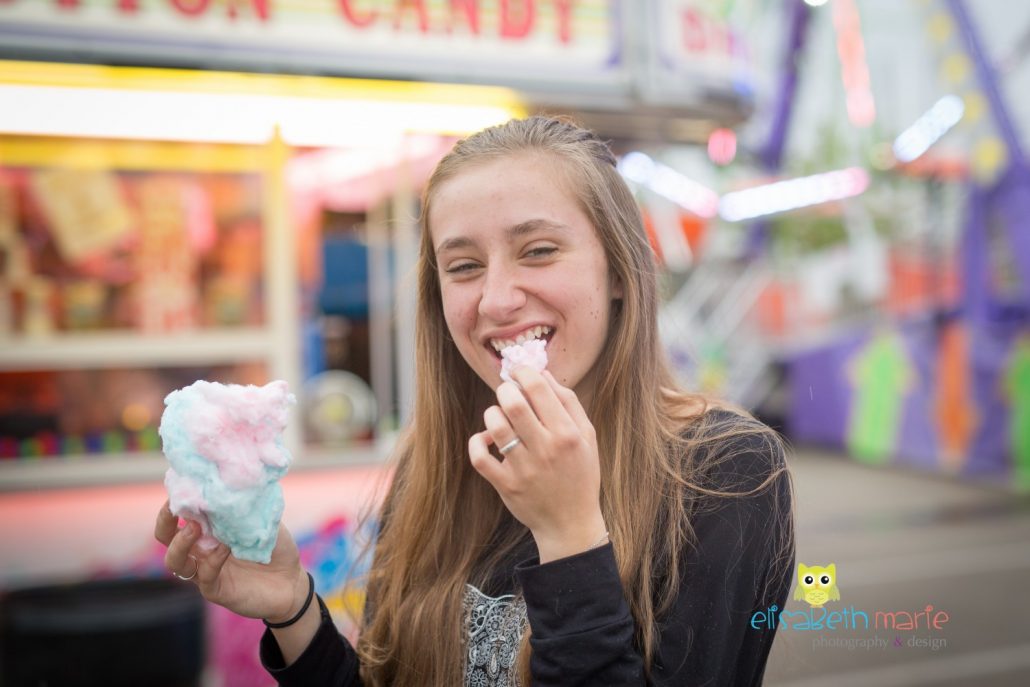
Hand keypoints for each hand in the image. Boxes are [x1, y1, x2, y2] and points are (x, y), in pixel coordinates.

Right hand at [154, 501, 307, 623]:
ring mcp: (205, 571)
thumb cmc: (276, 548)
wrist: (291, 581)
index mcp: (208, 530)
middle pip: (166, 538)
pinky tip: (224, 549)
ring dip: (181, 544)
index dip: (176, 503)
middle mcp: (201, 550)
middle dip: (165, 522)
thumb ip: (249, 505)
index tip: (180, 486)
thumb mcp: (264, 520)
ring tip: (194, 528)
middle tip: (175, 509)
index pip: (180, 516)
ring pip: (176, 562)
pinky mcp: (216, 590)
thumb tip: (240, 482)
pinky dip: (211, 561)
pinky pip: (204, 577)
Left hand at [468, 368, 606, 562]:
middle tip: (508, 393)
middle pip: (514, 404)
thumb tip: (543, 372)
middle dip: (505, 389)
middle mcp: (546, 449)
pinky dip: (478, 442)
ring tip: (500, 417)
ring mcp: (524, 469)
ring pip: (496, 426)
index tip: (519, 373)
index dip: (523, 372)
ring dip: (493, 414)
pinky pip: (480, 457)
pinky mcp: (505, 485)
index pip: (539, 389)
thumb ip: (568, 402)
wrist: (570, 524)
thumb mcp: (586, 436)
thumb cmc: (580, 474)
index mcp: (567, 433)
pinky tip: (488, 439)